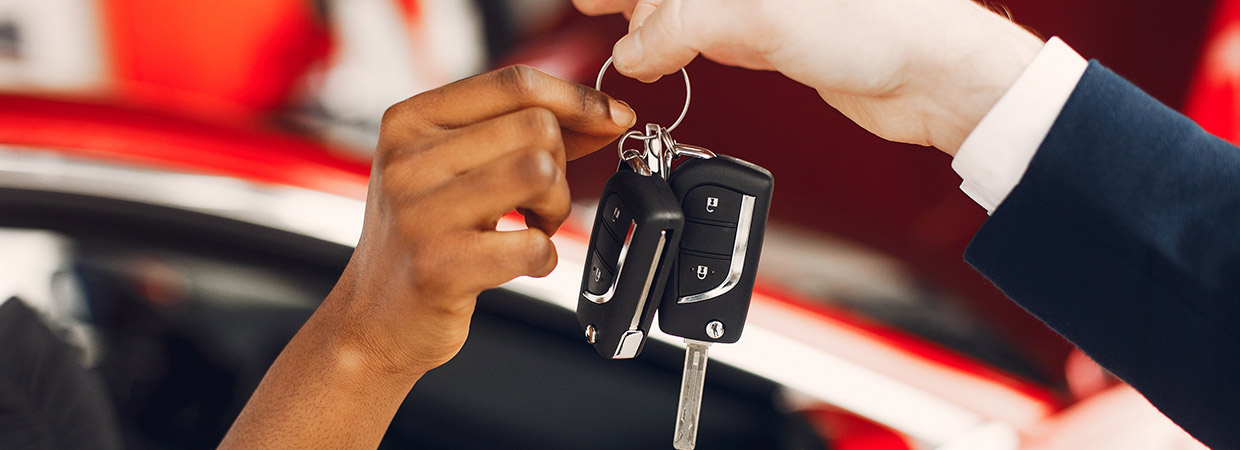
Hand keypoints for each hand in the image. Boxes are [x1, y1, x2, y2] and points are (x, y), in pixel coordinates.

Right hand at [221, 66, 634, 449]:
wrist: (373, 317)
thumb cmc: (421, 237)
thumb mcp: (453, 168)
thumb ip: (517, 132)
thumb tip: (603, 114)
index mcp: (410, 121)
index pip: (513, 83)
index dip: (578, 99)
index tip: (612, 117)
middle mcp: (407, 160)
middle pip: (536, 127)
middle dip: (560, 166)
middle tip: (538, 200)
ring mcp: (419, 213)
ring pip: (539, 171)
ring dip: (555, 206)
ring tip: (531, 225)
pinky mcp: (438, 266)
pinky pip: (532, 244)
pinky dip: (542, 256)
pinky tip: (518, 261)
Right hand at [573, 0, 1043, 153]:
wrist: (934, 76)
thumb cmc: (876, 26)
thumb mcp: (756, 18)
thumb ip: (679, 26)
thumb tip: (633, 50)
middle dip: (635, 0)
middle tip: (591, 6)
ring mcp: (766, 1)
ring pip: (690, 7)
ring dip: (653, 22)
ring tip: (622, 38)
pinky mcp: (777, 36)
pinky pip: (712, 33)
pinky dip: (682, 44)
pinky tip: (663, 54)